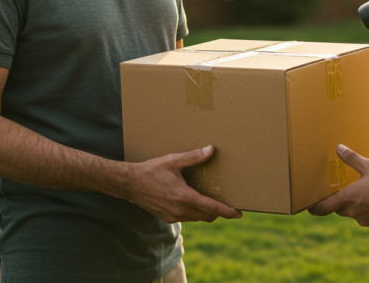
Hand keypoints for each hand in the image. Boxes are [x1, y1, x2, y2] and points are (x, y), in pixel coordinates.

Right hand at [125, 145, 241, 222]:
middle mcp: (179, 210)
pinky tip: (195, 202)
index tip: (238, 213)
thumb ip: (193, 157)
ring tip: (213, 202)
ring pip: (198, 218)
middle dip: (219, 212)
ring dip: (207, 212)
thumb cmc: (151, 171)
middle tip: (229, 205)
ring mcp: (173, 216)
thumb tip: (211, 149)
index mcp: (183, 197)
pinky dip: (195, 213)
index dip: (227, 211)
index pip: (211, 208)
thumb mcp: (173, 161)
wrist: (130, 184)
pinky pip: (187, 218)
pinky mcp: (167, 218)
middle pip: (207, 216)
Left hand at [309, 145, 368, 228]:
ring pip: (353, 213)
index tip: (310, 206)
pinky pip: (366, 218)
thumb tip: (338, 148)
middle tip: (346, 190)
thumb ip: (352, 158)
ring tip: (367, 193)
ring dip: (356, 205)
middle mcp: (353, 212)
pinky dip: (368, 211)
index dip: (314, 208)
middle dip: (341, 201)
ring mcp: (364, 220)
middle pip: (339, 209)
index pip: (323, 208)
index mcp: (348, 198)